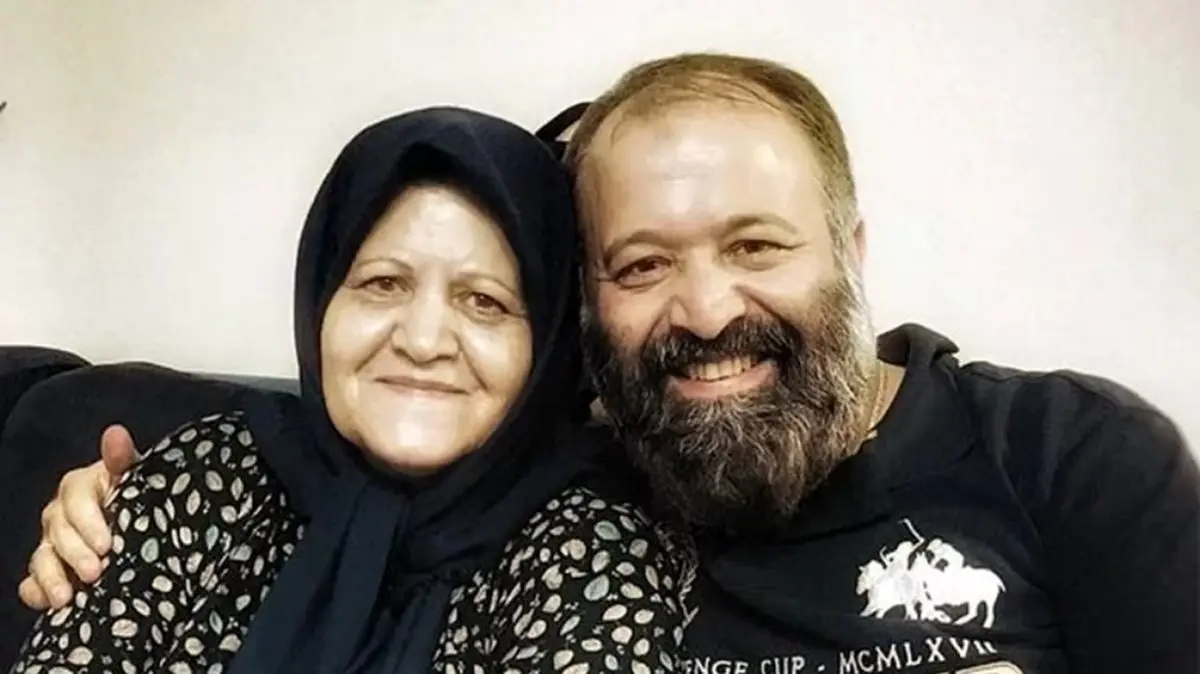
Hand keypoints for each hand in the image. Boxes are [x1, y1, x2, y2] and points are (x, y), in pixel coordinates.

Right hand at [18, 425, 136, 609]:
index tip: (106, 544)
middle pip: (58, 531)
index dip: (89, 521)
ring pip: (43, 557)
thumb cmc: (141, 498)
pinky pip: (32, 581)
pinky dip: (37, 592)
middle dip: (75, 553)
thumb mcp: (139, 478)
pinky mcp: (50, 569)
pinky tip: (49, 603)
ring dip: (52, 577)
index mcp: (83, 487)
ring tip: (68, 597)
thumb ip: (123, 459)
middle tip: (96, 572)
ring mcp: (53, 543)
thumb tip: (115, 434)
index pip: (76, 497)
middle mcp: (63, 514)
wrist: (145, 528)